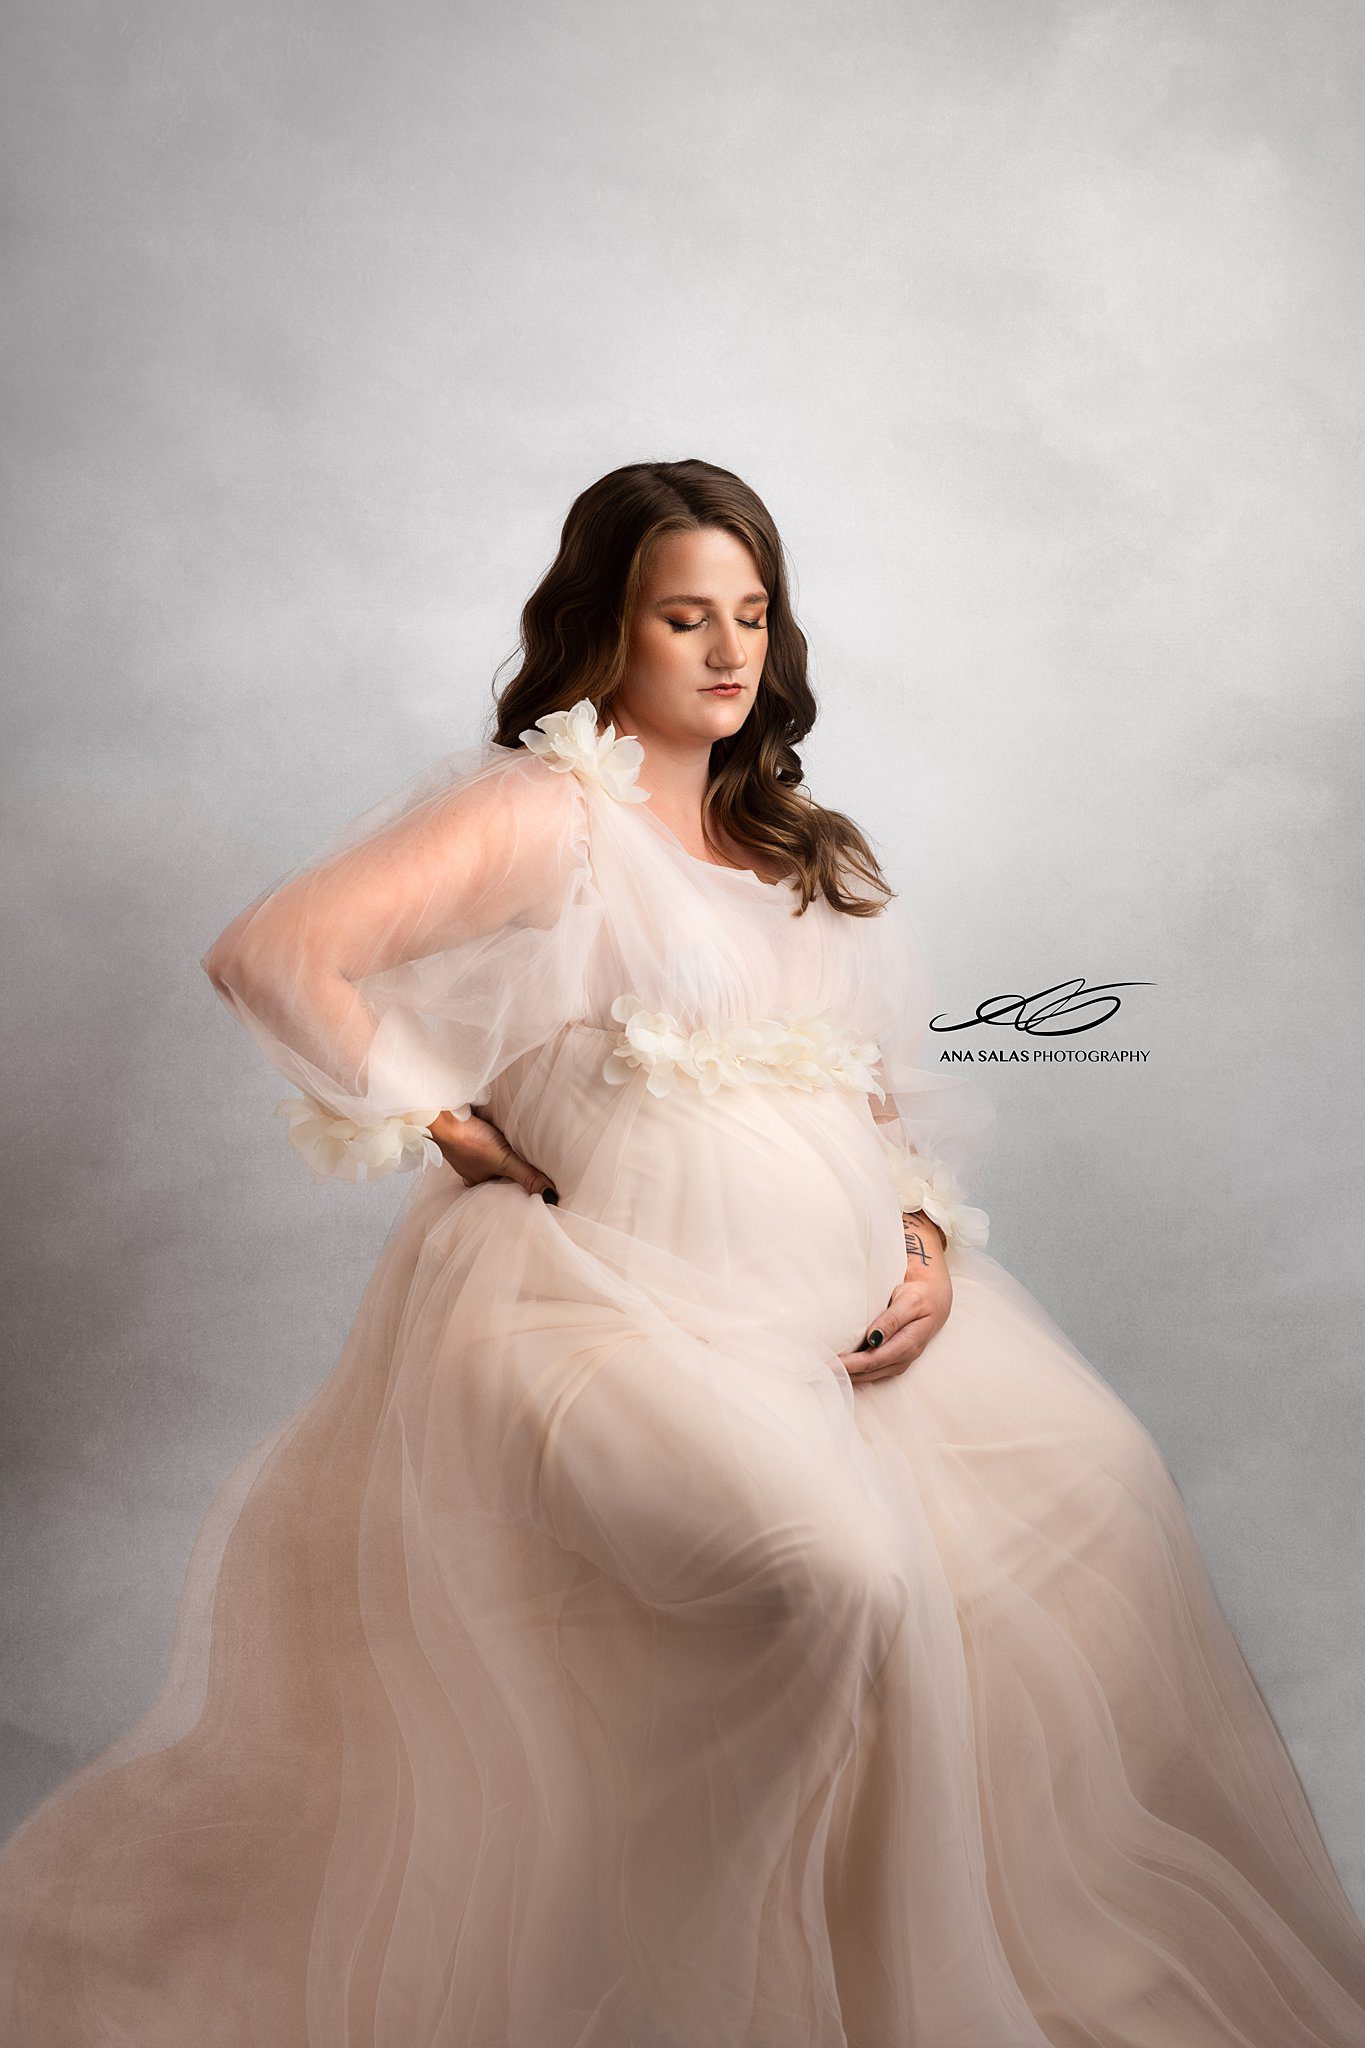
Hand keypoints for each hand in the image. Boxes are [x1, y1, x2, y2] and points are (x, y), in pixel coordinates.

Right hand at [427, 1108, 557, 1200]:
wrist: (444, 1116)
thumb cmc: (468, 1142)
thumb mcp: (504, 1161)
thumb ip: (527, 1176)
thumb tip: (550, 1196)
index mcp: (477, 1181)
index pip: (501, 1187)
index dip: (515, 1184)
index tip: (531, 1183)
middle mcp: (471, 1168)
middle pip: (495, 1170)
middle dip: (508, 1167)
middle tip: (527, 1164)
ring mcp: (467, 1150)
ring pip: (489, 1154)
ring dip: (500, 1150)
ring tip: (517, 1146)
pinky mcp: (467, 1130)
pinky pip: (483, 1136)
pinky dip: (491, 1134)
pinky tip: (498, 1128)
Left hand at [838, 1218, 952, 1385]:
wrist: (935, 1297)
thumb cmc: (921, 1296)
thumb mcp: (910, 1301)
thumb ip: (892, 1320)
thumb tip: (874, 1339)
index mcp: (909, 1343)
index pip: (874, 1360)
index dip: (852, 1365)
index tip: (831, 1363)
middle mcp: (905, 1357)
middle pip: (870, 1371)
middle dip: (846, 1374)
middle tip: (820, 1370)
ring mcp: (901, 1360)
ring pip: (872, 1375)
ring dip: (850, 1376)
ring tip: (827, 1373)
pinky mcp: (895, 1358)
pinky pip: (875, 1371)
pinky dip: (858, 1373)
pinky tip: (843, 1371)